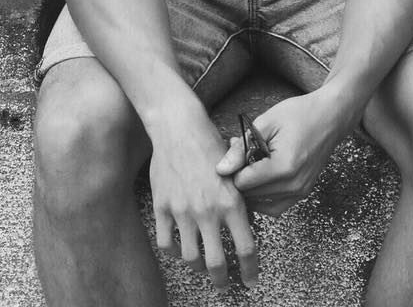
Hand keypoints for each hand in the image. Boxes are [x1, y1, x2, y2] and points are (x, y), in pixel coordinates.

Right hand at [149, 105, 258, 290]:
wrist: (179, 127)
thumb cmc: (209, 144)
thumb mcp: (234, 171)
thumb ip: (239, 200)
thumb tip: (245, 226)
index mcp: (231, 202)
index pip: (246, 248)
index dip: (250, 270)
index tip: (250, 281)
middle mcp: (207, 211)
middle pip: (216, 264)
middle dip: (222, 280)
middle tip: (224, 284)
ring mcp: (182, 211)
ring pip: (190, 257)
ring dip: (198, 267)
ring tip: (202, 266)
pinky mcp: (162, 207)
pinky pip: (166, 243)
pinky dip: (173, 251)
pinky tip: (179, 248)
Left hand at [215, 91, 348, 216]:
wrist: (330, 117)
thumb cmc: (298, 114)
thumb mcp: (266, 123)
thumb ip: (242, 148)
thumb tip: (221, 170)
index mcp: (283, 167)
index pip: (242, 183)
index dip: (232, 168)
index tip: (233, 149)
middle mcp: (293, 185)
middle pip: (250, 195)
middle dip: (239, 175)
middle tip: (241, 150)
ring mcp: (300, 192)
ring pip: (260, 203)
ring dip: (250, 186)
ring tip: (251, 159)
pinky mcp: (303, 193)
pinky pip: (275, 207)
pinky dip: (262, 197)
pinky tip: (258, 178)